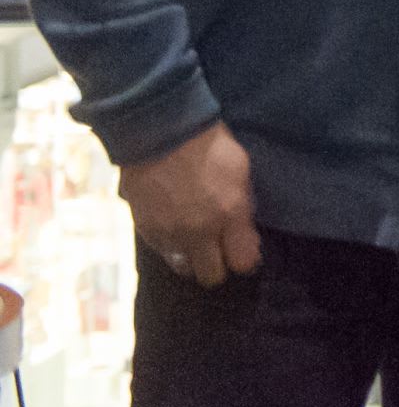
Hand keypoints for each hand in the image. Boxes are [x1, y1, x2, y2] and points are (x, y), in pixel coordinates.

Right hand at [119, 121, 260, 287]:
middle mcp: (199, 231)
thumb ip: (242, 207)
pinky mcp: (145, 229)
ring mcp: (169, 233)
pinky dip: (170, 246)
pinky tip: (175, 229)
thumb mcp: (241, 170)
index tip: (244, 250)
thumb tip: (244, 234)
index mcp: (229, 214)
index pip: (243, 263)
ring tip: (195, 241)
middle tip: (219, 250)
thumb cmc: (209, 144)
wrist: (160, 131)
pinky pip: (162, 252)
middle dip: (219, 266)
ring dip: (192, 258)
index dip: (245, 259)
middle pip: (212, 276)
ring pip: (184, 268)